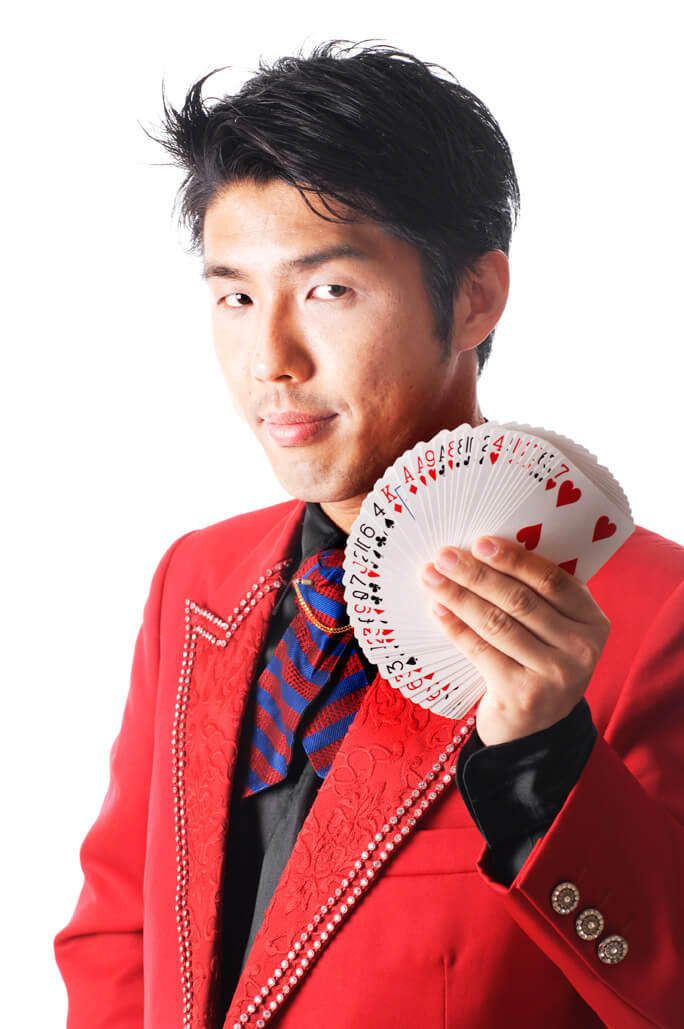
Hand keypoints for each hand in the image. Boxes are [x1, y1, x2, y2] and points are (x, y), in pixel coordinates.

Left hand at [420, 537, 610, 745]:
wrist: (536, 732)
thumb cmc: (538, 665)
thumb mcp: (554, 631)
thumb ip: (536, 597)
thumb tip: (484, 551)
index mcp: (593, 621)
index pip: (552, 580)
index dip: (514, 558)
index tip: (480, 542)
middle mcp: (581, 648)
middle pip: (521, 600)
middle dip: (477, 573)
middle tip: (445, 555)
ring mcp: (555, 674)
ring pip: (498, 623)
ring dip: (459, 596)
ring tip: (432, 578)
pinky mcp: (524, 694)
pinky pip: (482, 651)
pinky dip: (456, 627)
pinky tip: (437, 610)